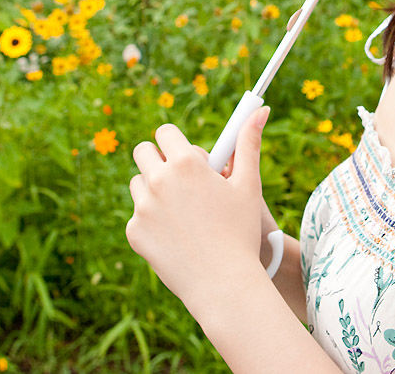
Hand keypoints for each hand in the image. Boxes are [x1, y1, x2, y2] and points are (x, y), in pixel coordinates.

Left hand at [126, 106, 271, 303]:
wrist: (224, 284)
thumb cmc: (241, 231)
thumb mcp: (248, 185)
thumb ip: (249, 143)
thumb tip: (260, 109)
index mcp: (186, 163)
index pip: (165, 132)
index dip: (175, 142)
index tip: (185, 153)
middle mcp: (159, 180)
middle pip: (143, 151)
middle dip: (157, 159)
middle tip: (178, 178)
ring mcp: (142, 207)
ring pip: (138, 184)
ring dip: (153, 189)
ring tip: (182, 211)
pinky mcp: (134, 231)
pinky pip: (138, 216)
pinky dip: (152, 221)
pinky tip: (175, 236)